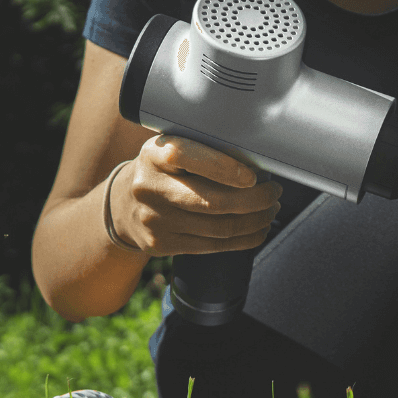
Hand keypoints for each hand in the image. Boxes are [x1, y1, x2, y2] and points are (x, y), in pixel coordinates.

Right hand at [110, 135, 282, 255]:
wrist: (123, 206)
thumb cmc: (164, 172)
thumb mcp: (172, 150)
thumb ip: (204, 152)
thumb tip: (258, 160)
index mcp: (154, 155)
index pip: (189, 157)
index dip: (226, 169)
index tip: (255, 176)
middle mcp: (150, 187)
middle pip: (214, 202)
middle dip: (256, 200)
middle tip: (275, 193)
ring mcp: (155, 219)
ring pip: (220, 228)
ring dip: (256, 221)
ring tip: (271, 210)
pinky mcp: (162, 244)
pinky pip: (214, 246)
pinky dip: (244, 239)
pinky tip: (258, 229)